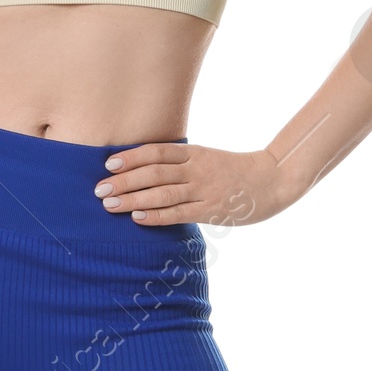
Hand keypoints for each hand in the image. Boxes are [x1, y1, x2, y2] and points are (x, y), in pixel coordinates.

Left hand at [93, 143, 294, 227]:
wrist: (272, 181)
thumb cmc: (234, 171)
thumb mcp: (207, 158)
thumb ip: (181, 163)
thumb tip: (146, 170)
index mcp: (194, 153)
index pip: (156, 152)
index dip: (131, 157)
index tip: (108, 164)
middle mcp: (196, 169)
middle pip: (153, 173)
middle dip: (124, 181)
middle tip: (99, 189)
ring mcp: (204, 190)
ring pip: (162, 193)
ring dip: (132, 199)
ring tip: (109, 205)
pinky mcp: (211, 210)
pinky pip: (179, 213)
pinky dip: (156, 215)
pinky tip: (137, 218)